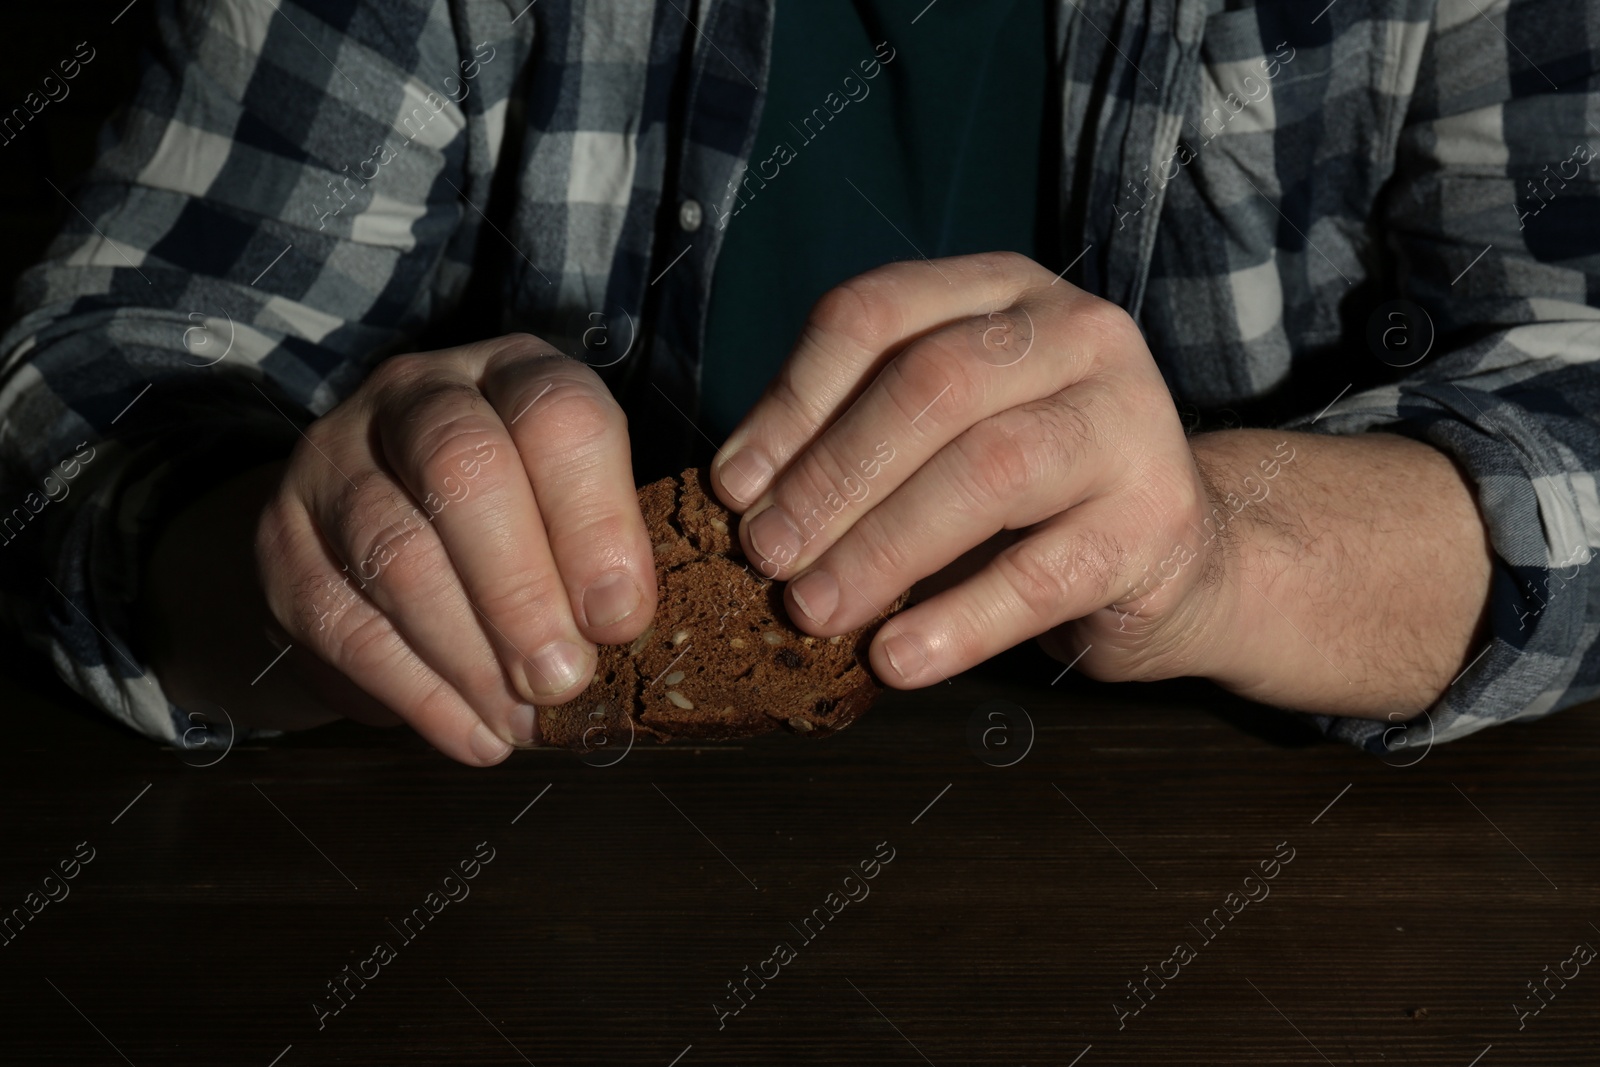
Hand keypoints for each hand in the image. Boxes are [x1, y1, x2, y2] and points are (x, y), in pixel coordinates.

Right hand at [243, 333, 653, 764]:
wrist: (377, 529)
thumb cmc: (517, 523)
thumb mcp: (574, 513)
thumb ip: (603, 556)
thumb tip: (619, 630)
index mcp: (512, 376)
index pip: (557, 415)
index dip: (595, 521)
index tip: (619, 618)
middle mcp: (418, 396)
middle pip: (464, 469)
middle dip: (520, 592)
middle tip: (561, 680)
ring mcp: (335, 460)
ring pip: (396, 552)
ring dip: (468, 656)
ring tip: (520, 721)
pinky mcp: (283, 539)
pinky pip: (342, 621)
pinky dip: (417, 692)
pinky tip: (472, 734)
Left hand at [708, 253, 1491, 716]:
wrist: (1178, 549)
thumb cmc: (1028, 492)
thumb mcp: (940, 433)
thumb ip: (855, 437)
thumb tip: (742, 497)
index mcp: (1000, 293)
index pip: (876, 315)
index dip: (791, 402)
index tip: (732, 487)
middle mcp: (1076, 333)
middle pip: (930, 386)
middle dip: (831, 478)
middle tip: (764, 557)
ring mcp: (1130, 420)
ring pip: (988, 469)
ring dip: (882, 548)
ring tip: (813, 610)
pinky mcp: (1159, 521)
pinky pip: (1043, 574)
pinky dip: (957, 622)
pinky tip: (895, 659)